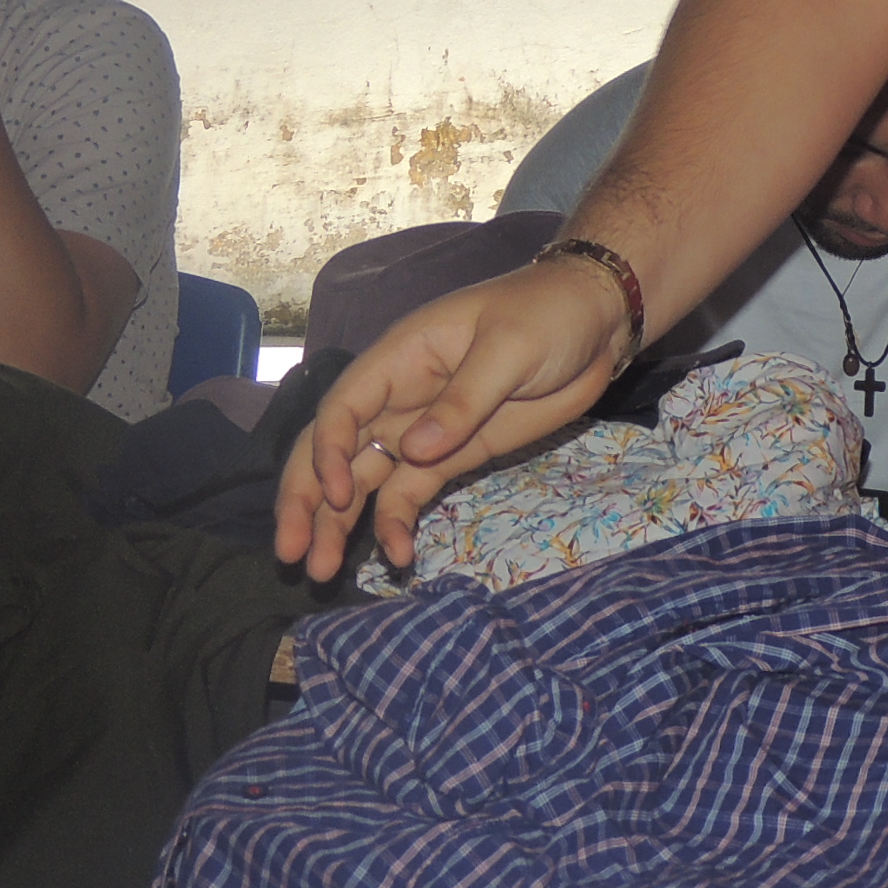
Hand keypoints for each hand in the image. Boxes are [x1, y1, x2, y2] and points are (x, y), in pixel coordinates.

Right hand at [273, 259, 632, 581]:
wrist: (597, 322)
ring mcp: (421, 430)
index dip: (329, 450)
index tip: (338, 493)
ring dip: (337, 523)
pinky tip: (397, 557)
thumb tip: (411, 451)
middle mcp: (397, 397)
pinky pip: (408, 494)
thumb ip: (462, 400)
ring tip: (319, 572)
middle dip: (306, 499)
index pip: (343, 406)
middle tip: (289, 552)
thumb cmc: (548, 315)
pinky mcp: (450, 456)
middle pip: (334, 449)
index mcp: (401, 357)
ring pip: (361, 480)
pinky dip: (395, 525)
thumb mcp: (510, 348)